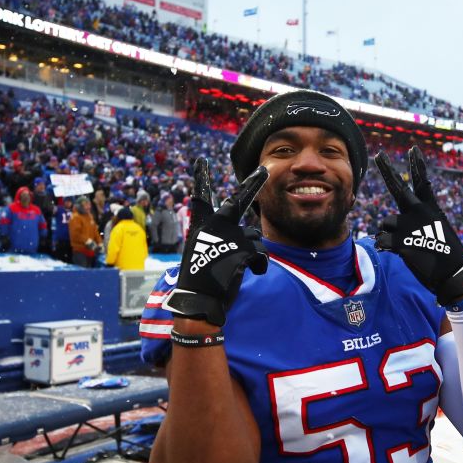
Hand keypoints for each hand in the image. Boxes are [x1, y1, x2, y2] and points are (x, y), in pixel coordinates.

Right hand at [161, 158, 268, 326]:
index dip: (201, 178)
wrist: (199, 300)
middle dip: (253, 183)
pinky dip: (259, 265)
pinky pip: (261, 253)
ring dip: (252, 250)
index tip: (201, 162)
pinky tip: (250, 273)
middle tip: (263, 169)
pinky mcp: (242, 249)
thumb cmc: (200, 280)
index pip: (200, 197)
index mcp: (201, 226)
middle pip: (238, 201)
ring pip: (254, 236)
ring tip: (238, 267)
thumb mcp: (202, 252)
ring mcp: (229, 236)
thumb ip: (218, 238)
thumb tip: (244, 234)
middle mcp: (215, 225)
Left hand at [373, 147, 462, 304]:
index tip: (413, 149)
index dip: (417, 165)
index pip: (423, 182)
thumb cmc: (443, 253)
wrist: (451, 272)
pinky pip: (381, 239)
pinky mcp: (401, 241)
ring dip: (389, 233)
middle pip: (398, 188)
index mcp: (430, 208)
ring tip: (406, 245)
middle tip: (379, 155)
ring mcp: (409, 225)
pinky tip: (397, 252)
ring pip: (385, 222)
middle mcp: (418, 211)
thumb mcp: (436, 229)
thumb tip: (395, 222)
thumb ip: (417, 220)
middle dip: (387, 170)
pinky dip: (386, 246)